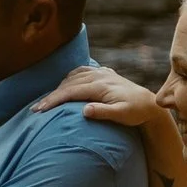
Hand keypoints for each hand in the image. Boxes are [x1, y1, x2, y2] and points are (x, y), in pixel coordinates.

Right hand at [31, 62, 159, 128]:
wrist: (150, 104)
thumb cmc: (136, 112)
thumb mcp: (122, 115)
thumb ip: (103, 112)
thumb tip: (84, 110)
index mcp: (100, 86)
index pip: (70, 92)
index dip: (53, 100)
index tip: (39, 110)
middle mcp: (98, 76)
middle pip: (68, 83)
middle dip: (51, 96)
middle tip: (35, 109)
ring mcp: (101, 73)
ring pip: (73, 76)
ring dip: (59, 87)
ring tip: (48, 100)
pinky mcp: (104, 74)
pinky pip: (81, 71)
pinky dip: (70, 77)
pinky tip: (66, 83)